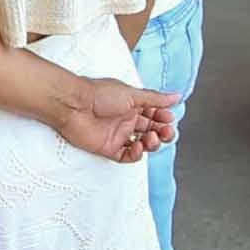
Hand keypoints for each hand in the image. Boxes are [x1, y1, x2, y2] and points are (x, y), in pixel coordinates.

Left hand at [50, 75, 181, 163]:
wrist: (74, 105)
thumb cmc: (98, 94)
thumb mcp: (132, 93)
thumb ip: (155, 98)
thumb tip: (175, 96)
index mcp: (132, 105)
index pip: (154, 114)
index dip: (164, 117)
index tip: (169, 117)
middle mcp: (126, 120)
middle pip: (151, 130)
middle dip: (163, 132)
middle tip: (166, 132)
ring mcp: (118, 134)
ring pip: (143, 144)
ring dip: (152, 143)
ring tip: (152, 138)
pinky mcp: (108, 148)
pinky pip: (127, 156)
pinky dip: (137, 154)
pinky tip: (138, 147)